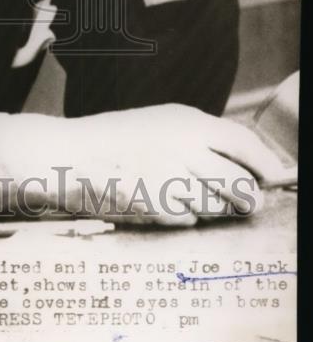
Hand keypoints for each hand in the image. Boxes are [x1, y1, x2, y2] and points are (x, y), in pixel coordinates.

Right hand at [0, 105, 287, 226]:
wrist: (67, 155)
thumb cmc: (115, 138)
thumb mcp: (160, 123)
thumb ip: (199, 138)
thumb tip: (242, 162)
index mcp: (186, 122)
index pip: (243, 144)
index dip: (265, 164)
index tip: (274, 176)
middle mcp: (183, 149)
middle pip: (238, 184)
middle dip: (247, 198)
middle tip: (247, 201)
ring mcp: (169, 181)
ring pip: (216, 206)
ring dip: (212, 207)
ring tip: (187, 194)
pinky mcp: (155, 208)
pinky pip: (188, 220)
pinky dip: (183, 216)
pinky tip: (162, 200)